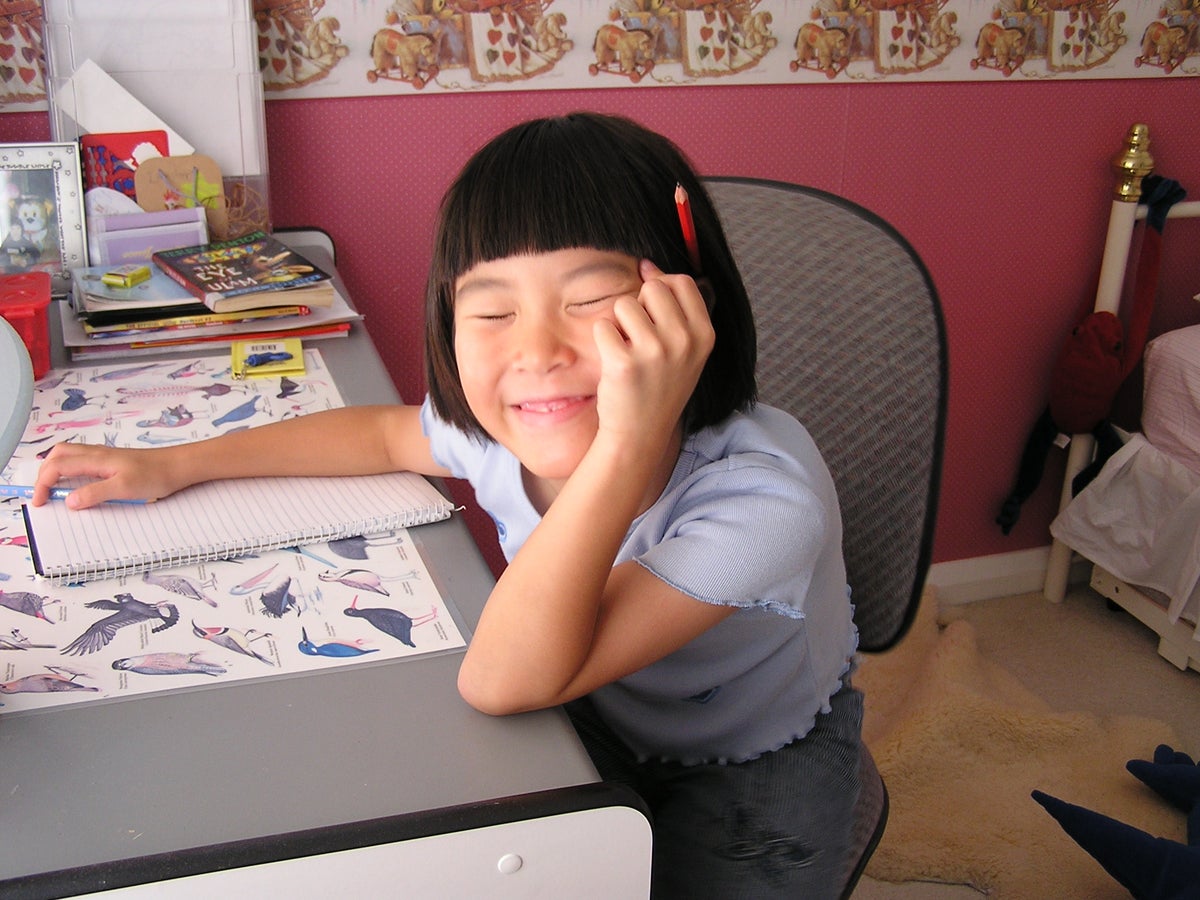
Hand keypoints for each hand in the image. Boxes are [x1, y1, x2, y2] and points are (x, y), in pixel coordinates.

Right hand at [32, 443, 181, 508]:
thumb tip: (70, 501)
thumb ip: (95, 493)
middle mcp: (96, 454)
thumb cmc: (156, 474)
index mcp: (95, 459)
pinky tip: (78, 484)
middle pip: (58, 455)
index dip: (42, 484)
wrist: (179, 466)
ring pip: (69, 456)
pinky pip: (83, 462)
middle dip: (44, 473)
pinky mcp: (113, 462)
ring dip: (56, 470)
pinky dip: (71, 471)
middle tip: (43, 494)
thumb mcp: (124, 488)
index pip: (56, 466)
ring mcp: (104, 457)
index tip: (40, 502)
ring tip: (55, 490)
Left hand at [590, 259, 714, 452]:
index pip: (681, 282)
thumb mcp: (684, 349)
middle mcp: (684, 341)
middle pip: (652, 288)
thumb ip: (674, 307)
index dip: (661, 288)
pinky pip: (603, 326)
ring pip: (624, 304)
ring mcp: (655, 352)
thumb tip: (647, 265)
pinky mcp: (624, 363)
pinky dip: (603, 341)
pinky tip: (614, 363)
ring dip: (619, 324)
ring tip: (628, 351)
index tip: (652, 312)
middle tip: (639, 338)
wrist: (640, 432)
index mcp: (704, 334)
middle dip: (639, 306)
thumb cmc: (659, 386)